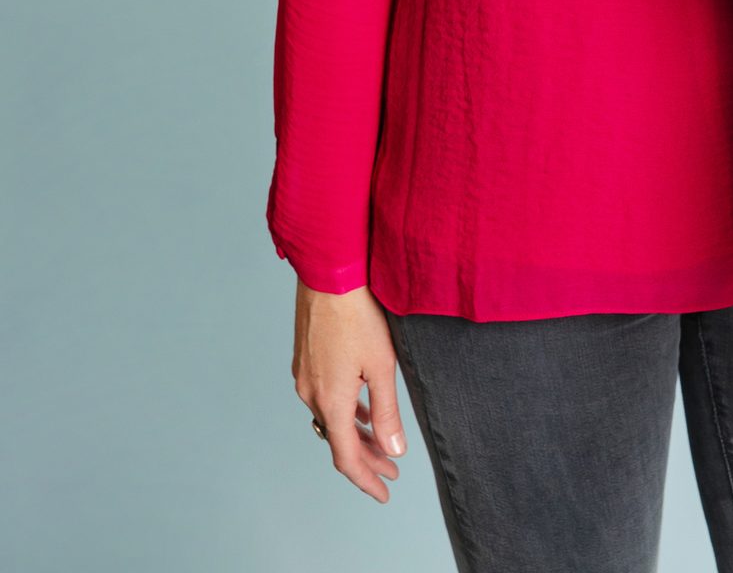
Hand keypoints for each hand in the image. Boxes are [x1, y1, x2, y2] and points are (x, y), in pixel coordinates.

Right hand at [291, 281, 407, 500]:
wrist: (328, 273)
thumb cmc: (358, 314)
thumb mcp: (381, 365)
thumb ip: (387, 411)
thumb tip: (394, 449)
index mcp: (330, 401)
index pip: (346, 457)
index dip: (366, 479)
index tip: (384, 493)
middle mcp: (311, 394)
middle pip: (338, 440)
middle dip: (366, 458)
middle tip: (392, 469)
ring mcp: (305, 376)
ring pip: (331, 418)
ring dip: (356, 433)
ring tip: (381, 443)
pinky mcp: (305, 360)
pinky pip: (325, 398)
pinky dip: (345, 411)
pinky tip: (361, 407)